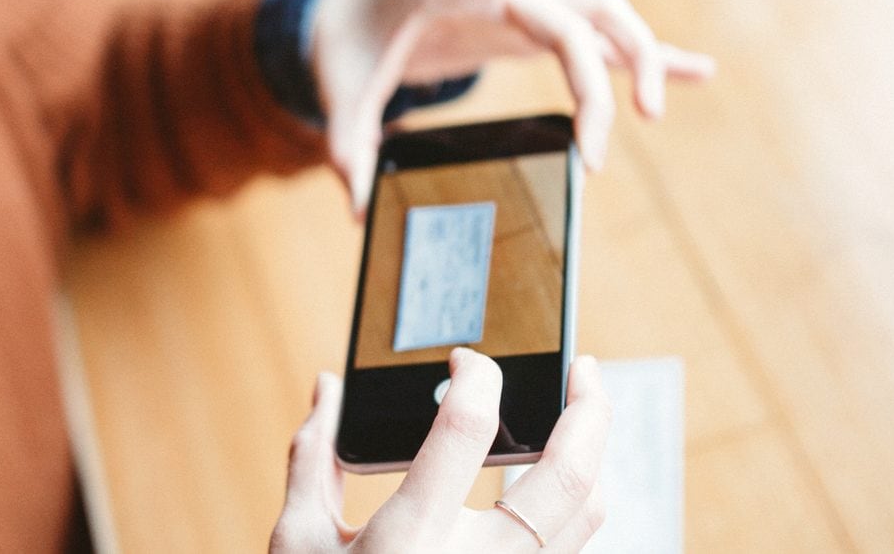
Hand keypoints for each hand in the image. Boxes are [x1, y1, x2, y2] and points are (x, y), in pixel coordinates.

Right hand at [271, 350, 613, 552]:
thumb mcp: (299, 542)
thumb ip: (314, 456)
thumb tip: (328, 388)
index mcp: (409, 542)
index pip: (466, 431)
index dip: (475, 377)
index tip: (467, 359)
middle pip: (566, 477)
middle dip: (589, 409)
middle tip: (584, 366)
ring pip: (588, 515)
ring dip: (594, 455)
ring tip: (581, 416)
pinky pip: (573, 546)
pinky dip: (578, 502)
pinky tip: (558, 477)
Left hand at [308, 0, 716, 210]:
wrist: (355, 8)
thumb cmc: (349, 36)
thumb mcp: (336, 84)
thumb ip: (346, 140)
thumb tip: (355, 207)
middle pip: (576, 17)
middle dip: (598, 80)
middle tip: (597, 153)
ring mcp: (525, 7)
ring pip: (602, 22)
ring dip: (638, 61)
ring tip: (655, 114)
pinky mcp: (535, 31)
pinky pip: (599, 42)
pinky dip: (644, 56)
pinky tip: (696, 70)